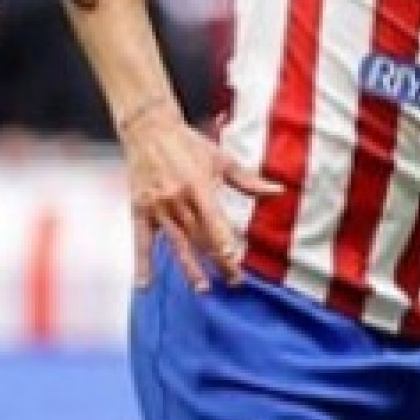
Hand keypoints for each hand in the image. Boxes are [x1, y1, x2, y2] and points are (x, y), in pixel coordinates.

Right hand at [122, 102, 278, 289]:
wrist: (148, 130)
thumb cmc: (188, 144)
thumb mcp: (221, 159)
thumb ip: (248, 180)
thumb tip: (278, 192)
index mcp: (198, 186)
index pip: (214, 222)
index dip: (224, 243)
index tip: (236, 262)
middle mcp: (177, 200)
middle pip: (200, 238)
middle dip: (217, 261)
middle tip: (234, 281)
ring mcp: (157, 208)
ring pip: (176, 244)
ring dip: (189, 268)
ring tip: (202, 289)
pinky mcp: (140, 212)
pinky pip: (141, 242)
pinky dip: (143, 263)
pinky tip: (145, 285)